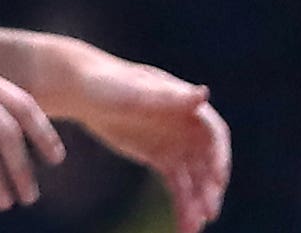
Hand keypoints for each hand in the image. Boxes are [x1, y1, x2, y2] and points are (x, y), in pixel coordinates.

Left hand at [39, 45, 230, 231]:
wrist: (80, 90)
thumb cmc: (106, 82)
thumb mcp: (136, 91)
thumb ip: (169, 97)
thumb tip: (204, 93)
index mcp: (185, 105)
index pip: (214, 133)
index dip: (219, 156)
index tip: (217, 180)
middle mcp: (186, 126)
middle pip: (206, 161)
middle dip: (209, 187)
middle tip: (207, 213)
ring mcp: (175, 143)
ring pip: (193, 179)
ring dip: (197, 204)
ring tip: (192, 229)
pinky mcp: (161, 158)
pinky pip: (178, 186)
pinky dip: (183, 205)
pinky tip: (184, 226)